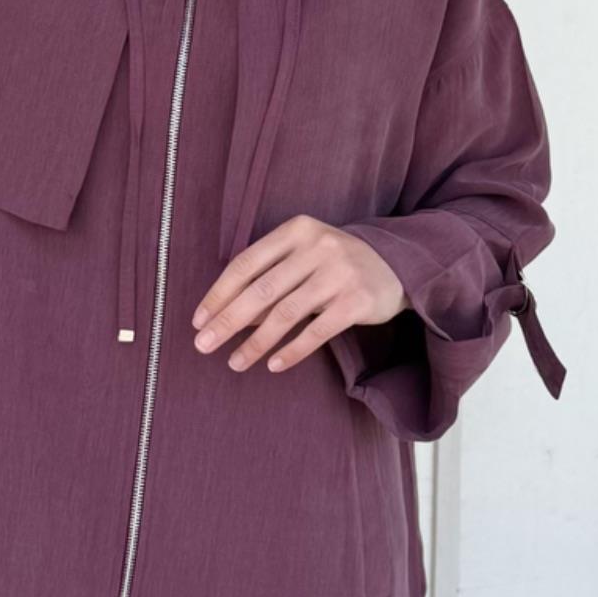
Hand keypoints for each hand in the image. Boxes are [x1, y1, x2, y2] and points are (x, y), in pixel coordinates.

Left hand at [190, 215, 408, 374]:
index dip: (219, 294)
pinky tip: (273, 365)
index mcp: (296, 230)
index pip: (246, 264)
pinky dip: (292, 351)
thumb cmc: (336, 264)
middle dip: (227, 321)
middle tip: (204, 346)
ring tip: (235, 363)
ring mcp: (339, 273)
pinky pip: (317, 331)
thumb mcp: (303, 258)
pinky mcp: (357, 300)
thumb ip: (268, 280)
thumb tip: (226, 317)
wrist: (398, 265)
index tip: (198, 321)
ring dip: (255, 342)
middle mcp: (317, 247)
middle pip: (261, 290)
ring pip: (286, 313)